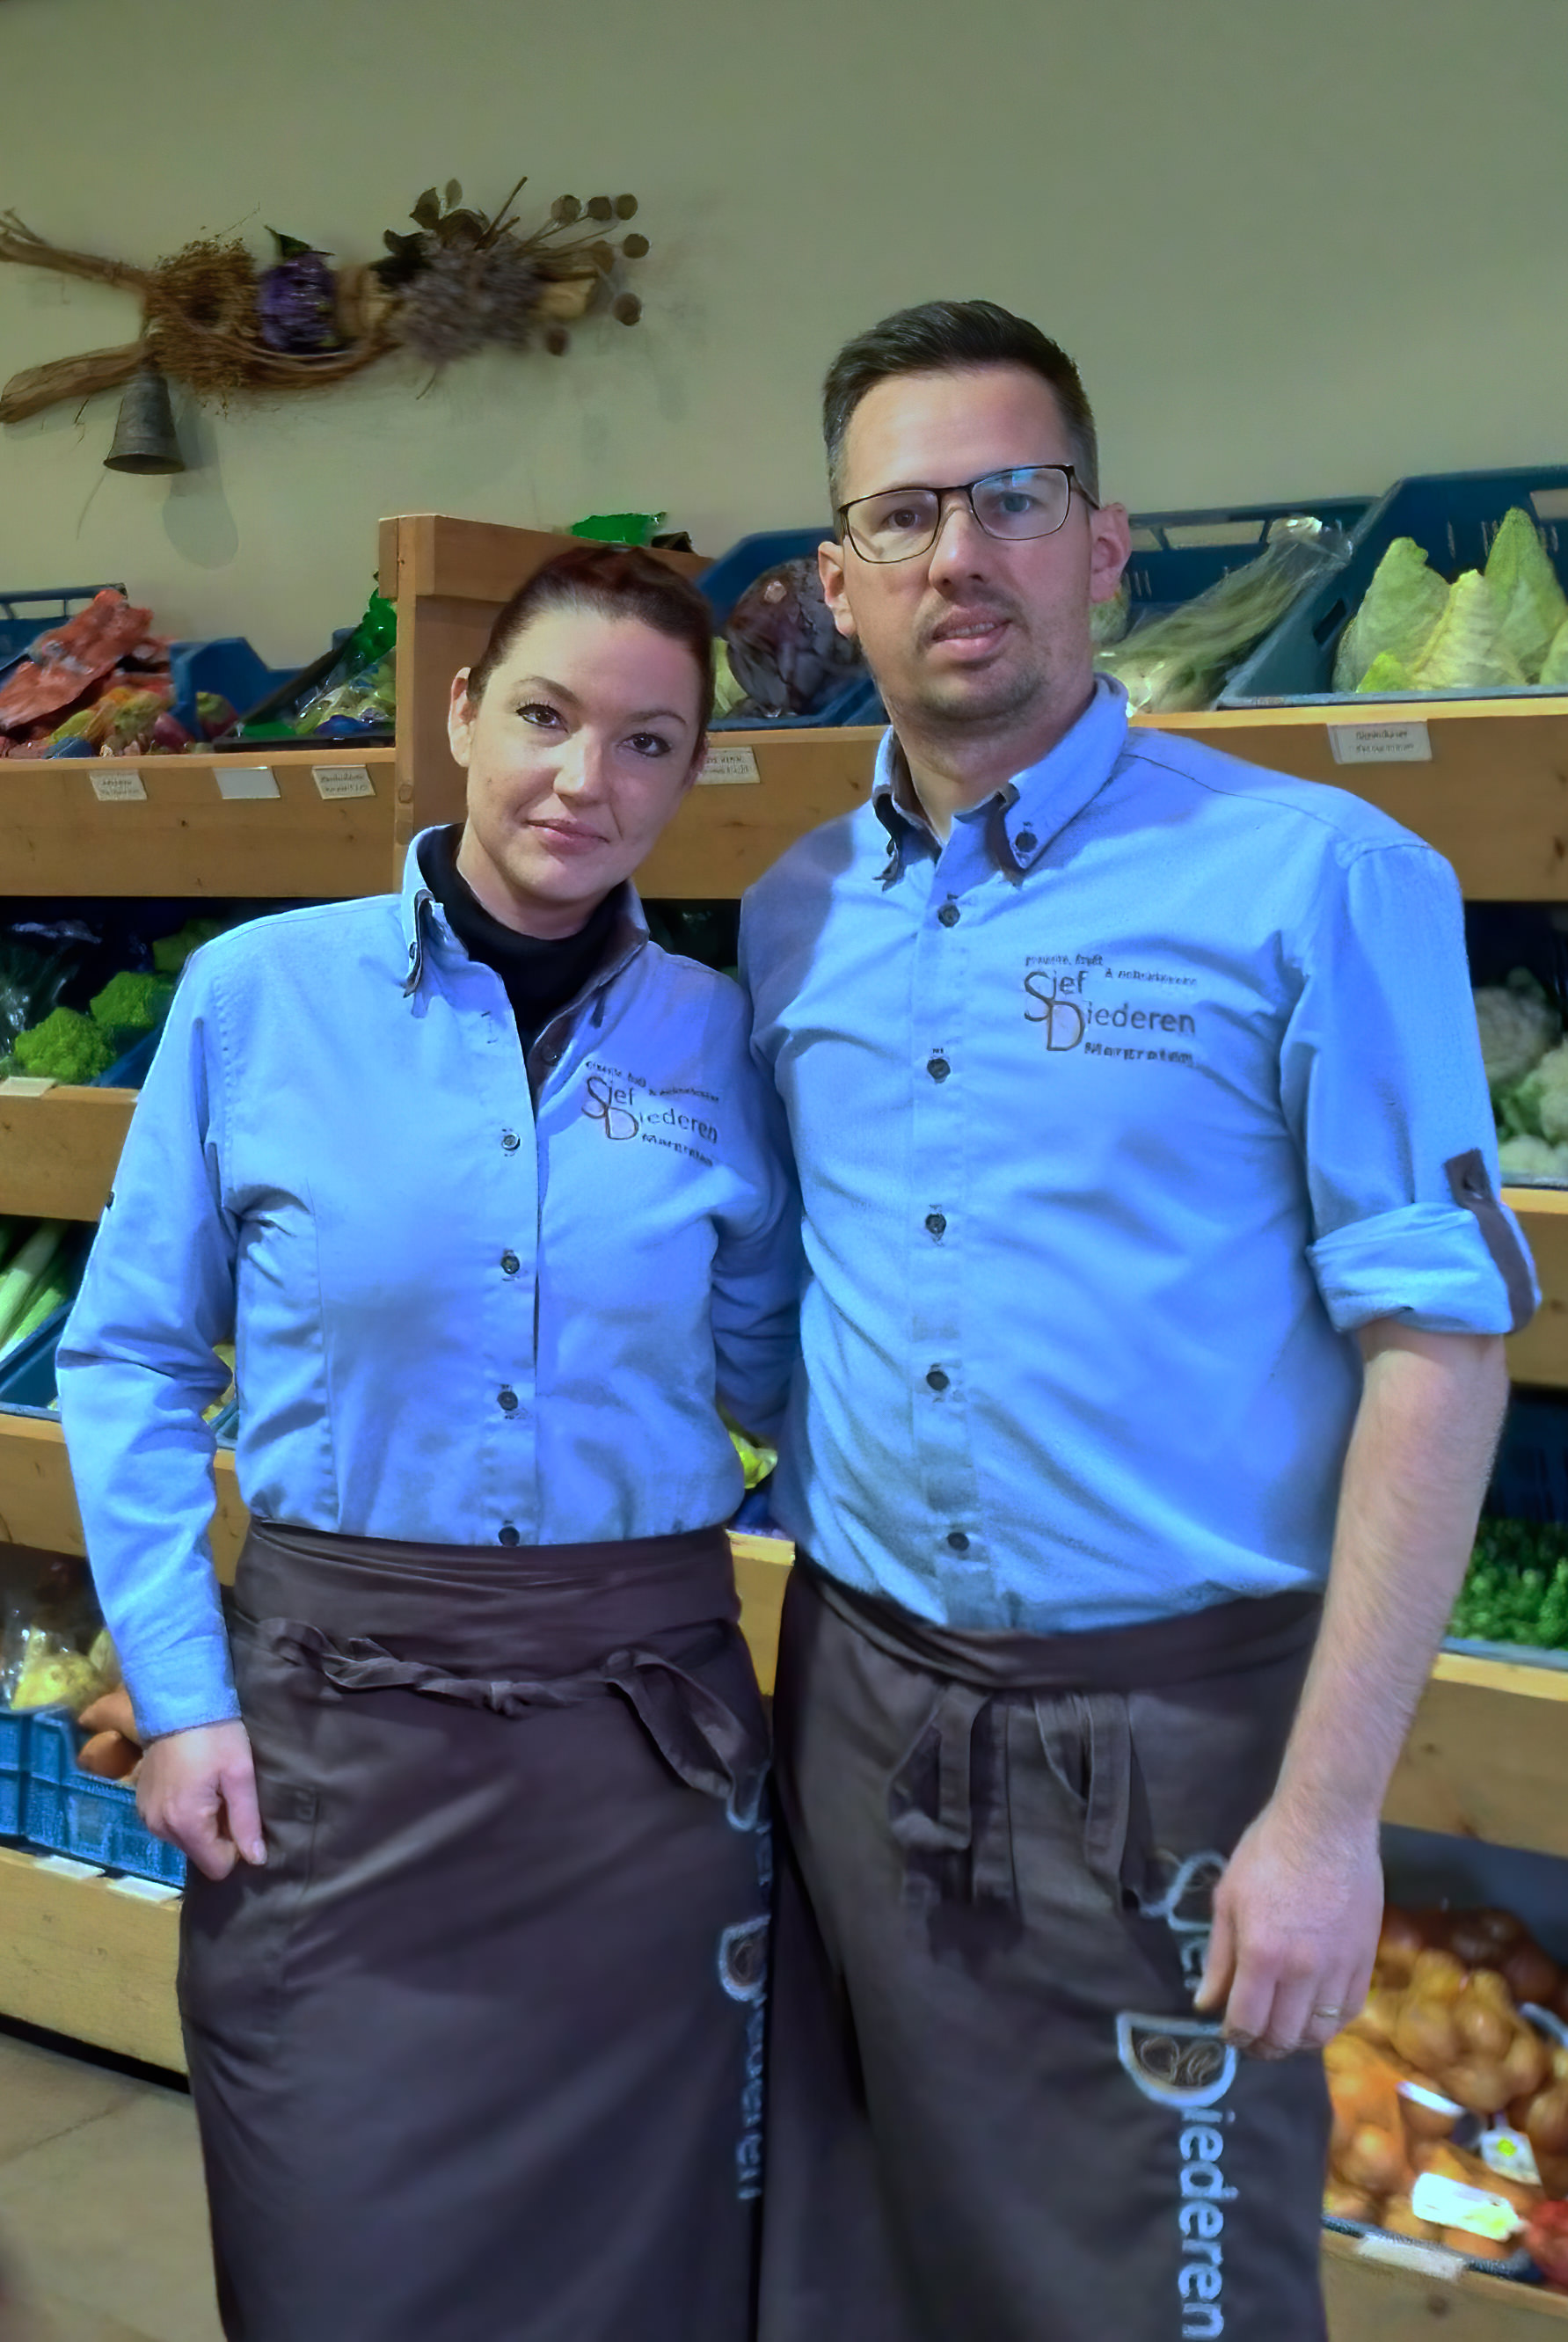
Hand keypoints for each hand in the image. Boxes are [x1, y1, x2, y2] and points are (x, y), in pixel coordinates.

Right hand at [137, 1720, 265, 1881]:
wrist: (177, 1702)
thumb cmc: (215, 1736)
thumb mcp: (240, 1775)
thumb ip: (247, 1821)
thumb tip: (257, 1860)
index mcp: (185, 1824)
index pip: (217, 1866)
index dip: (236, 1847)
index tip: (241, 1815)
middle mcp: (160, 1828)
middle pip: (200, 1854)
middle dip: (218, 1833)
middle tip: (227, 1795)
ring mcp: (146, 1817)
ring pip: (185, 1840)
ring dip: (201, 1822)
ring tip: (210, 1786)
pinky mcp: (141, 1805)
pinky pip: (170, 1824)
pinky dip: (184, 1812)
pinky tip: (192, 1784)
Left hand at [1192, 1794, 1381, 2057]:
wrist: (1327, 1824)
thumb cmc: (1267, 1853)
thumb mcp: (1227, 1899)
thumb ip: (1218, 1958)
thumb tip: (1205, 2004)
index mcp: (1261, 1954)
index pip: (1247, 2022)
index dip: (1234, 2037)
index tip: (1228, 2031)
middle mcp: (1302, 1971)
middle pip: (1283, 2036)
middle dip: (1262, 2046)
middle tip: (1253, 2038)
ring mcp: (1339, 1968)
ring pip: (1319, 2033)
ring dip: (1296, 2041)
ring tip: (1282, 2030)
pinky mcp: (1366, 1960)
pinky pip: (1350, 2012)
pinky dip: (1329, 2025)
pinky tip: (1314, 2015)